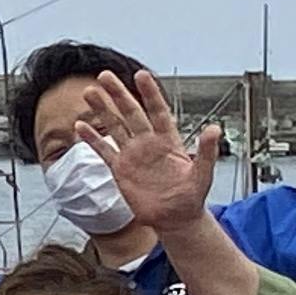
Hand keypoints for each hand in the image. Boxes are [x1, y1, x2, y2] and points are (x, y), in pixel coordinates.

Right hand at [84, 68, 224, 232]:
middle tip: (105, 75)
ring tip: (90, 92)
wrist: (175, 220)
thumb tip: (215, 129)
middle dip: (118, 94)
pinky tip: (80, 127)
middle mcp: (148, 143)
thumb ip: (206, 152)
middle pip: (131, 113)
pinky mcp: (121, 170)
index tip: (140, 75)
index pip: (158, 111)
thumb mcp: (203, 175)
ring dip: (102, 110)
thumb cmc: (191, 198)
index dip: (149, 93)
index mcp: (168, 141)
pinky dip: (92, 139)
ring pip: (115, 127)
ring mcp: (133, 155)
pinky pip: (104, 151)